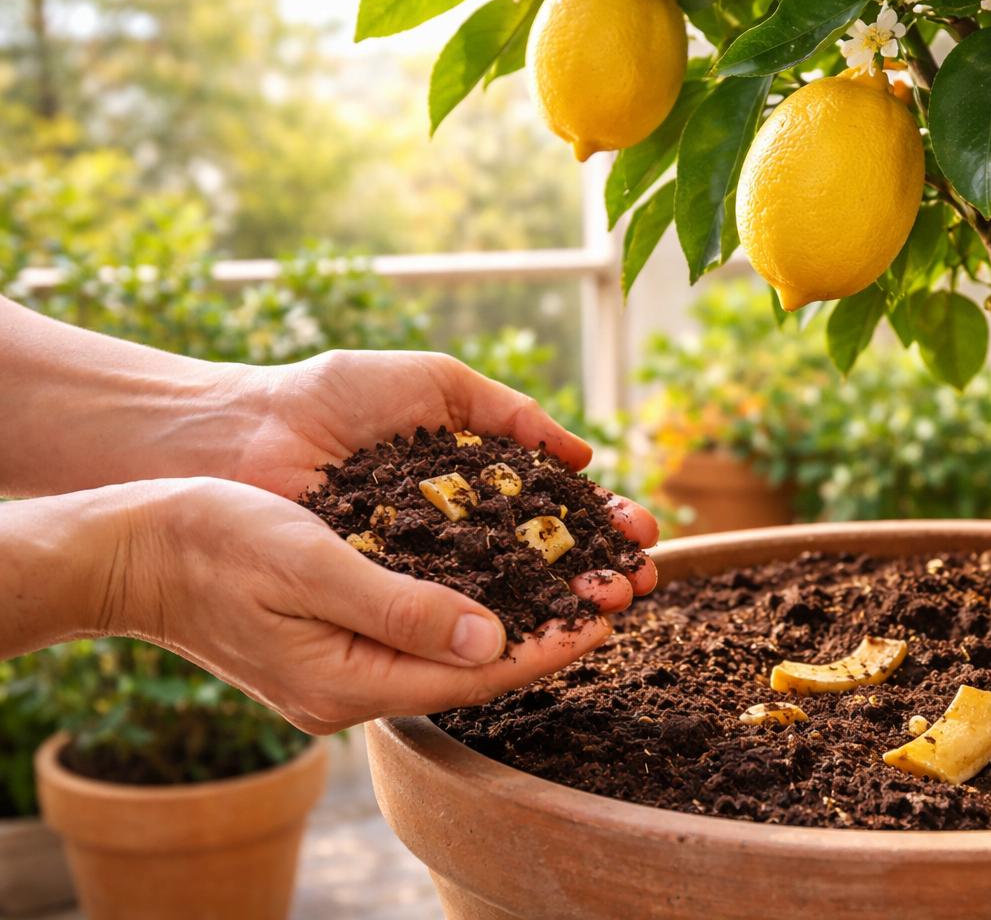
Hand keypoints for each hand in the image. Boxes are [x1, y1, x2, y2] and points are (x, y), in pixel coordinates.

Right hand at [115, 477, 636, 733]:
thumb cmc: (212, 542)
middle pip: (473, 669)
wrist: (131, 549)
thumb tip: (492, 639)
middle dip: (549, 631)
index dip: (547, 645)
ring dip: (519, 616)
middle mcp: (349, 691)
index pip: (473, 675)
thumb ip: (400, 608)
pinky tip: (506, 576)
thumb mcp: (311, 564)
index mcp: (344, 683)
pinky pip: (422, 633)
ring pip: (452, 651)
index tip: (607, 615)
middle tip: (616, 592)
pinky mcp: (334, 646)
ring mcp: (340, 674)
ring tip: (579, 582)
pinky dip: (473, 605)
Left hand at [228, 348, 658, 597]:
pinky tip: (540, 629)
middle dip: (596, 570)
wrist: (245, 428)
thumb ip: (507, 413)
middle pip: (542, 561)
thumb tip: (581, 453)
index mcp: (471, 482)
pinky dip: (496, 626)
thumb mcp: (434, 385)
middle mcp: (452, 534)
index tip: (642, 534)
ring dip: (563, 603)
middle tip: (639, 582)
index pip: (552, 510)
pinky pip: (446, 618)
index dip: (599, 524)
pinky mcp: (382, 601)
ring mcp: (418, 572)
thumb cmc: (334, 396)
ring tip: (611, 605)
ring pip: (505, 596)